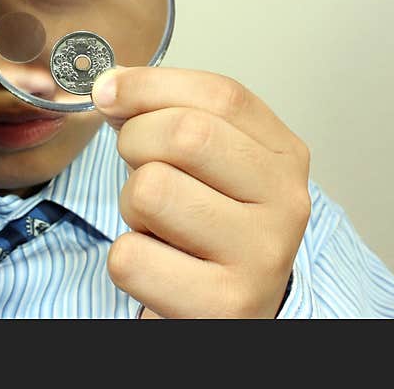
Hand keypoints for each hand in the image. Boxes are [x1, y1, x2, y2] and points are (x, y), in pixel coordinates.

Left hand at [92, 67, 310, 317]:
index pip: (220, 96)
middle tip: (137, 166)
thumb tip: (111, 85)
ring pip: (150, 191)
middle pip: (186, 134)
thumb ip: (169, 113)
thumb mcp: (207, 163)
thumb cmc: (210, 229)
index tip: (108, 91)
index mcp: (284, 156)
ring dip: (130, 205)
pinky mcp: (223, 307)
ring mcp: (260, 257)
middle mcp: (285, 203)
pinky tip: (159, 266)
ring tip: (157, 224)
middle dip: (135, 142)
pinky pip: (130, 256)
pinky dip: (126, 260)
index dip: (150, 85)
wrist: (228, 309)